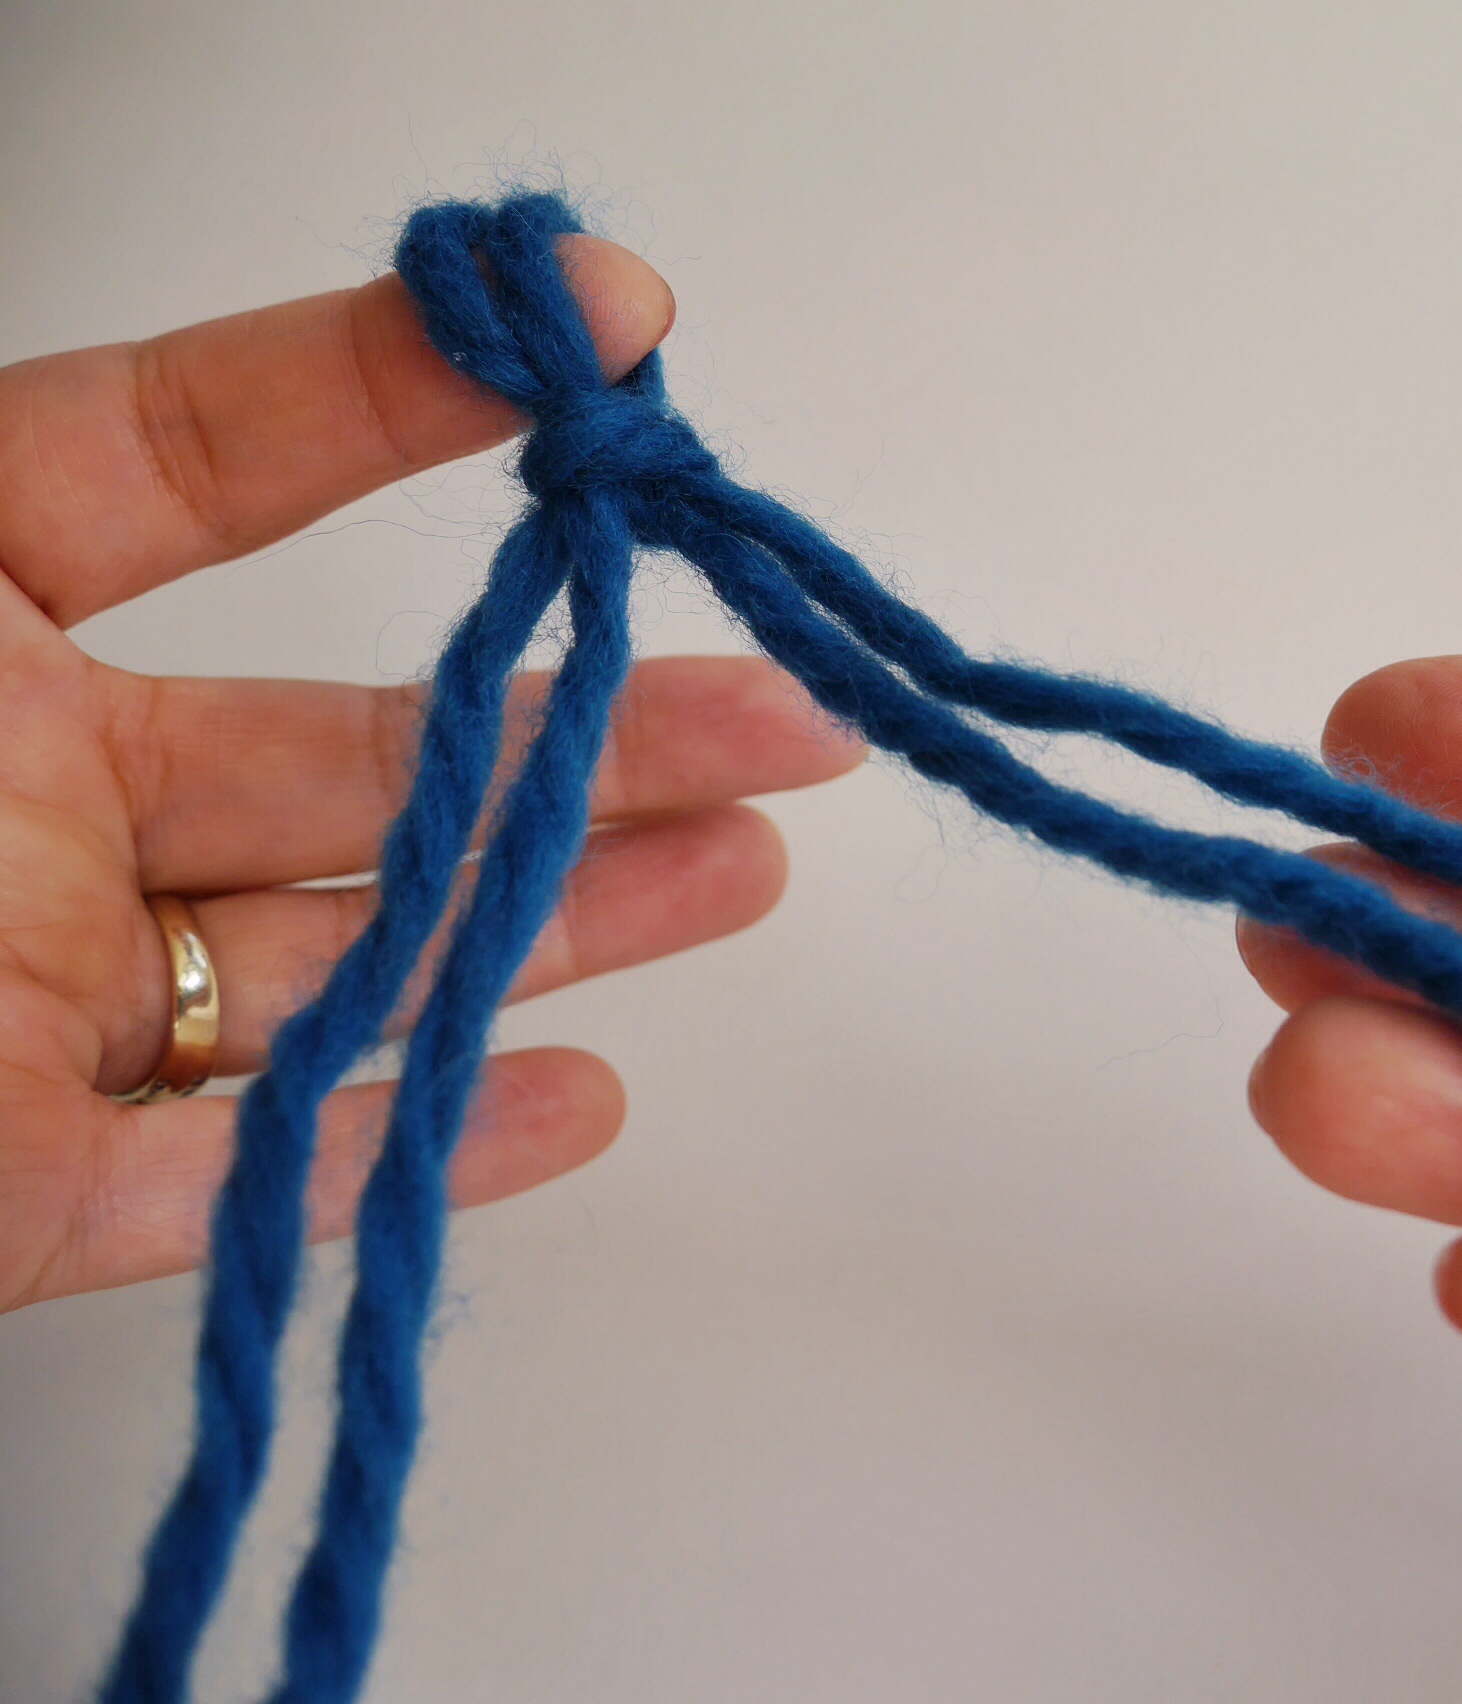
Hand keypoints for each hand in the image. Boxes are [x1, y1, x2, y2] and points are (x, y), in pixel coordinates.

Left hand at [0, 240, 862, 1311]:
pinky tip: (572, 1100)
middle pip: (344, 754)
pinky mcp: (2, 1200)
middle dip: (581, 726)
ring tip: (742, 873)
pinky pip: (237, 1184)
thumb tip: (357, 277)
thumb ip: (77, 455)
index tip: (599, 337)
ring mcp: (18, 1010)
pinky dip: (410, 1151)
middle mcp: (0, 805)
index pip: (185, 460)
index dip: (390, 392)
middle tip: (767, 703)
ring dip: (555, 922)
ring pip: (341, 964)